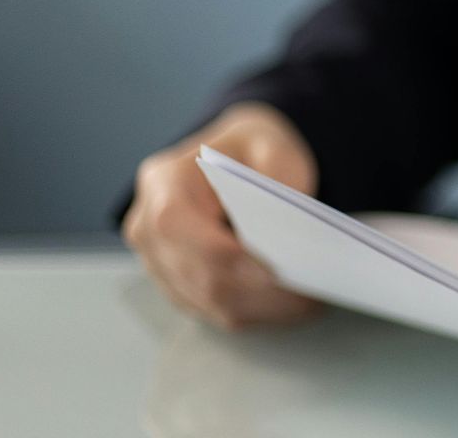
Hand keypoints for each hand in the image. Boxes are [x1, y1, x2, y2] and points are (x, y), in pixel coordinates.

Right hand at [123, 102, 320, 328]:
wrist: (234, 160)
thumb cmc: (252, 151)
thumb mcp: (273, 146)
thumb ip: (278, 180)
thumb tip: (289, 233)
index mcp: (163, 182)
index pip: (179, 227)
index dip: (225, 255)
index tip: (276, 271)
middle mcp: (147, 226)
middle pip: (198, 273)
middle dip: (256, 290)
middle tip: (310, 295)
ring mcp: (156, 260)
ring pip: (208, 301)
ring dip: (261, 308)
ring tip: (310, 303)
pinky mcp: (175, 284)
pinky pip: (213, 309)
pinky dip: (254, 311)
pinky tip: (291, 305)